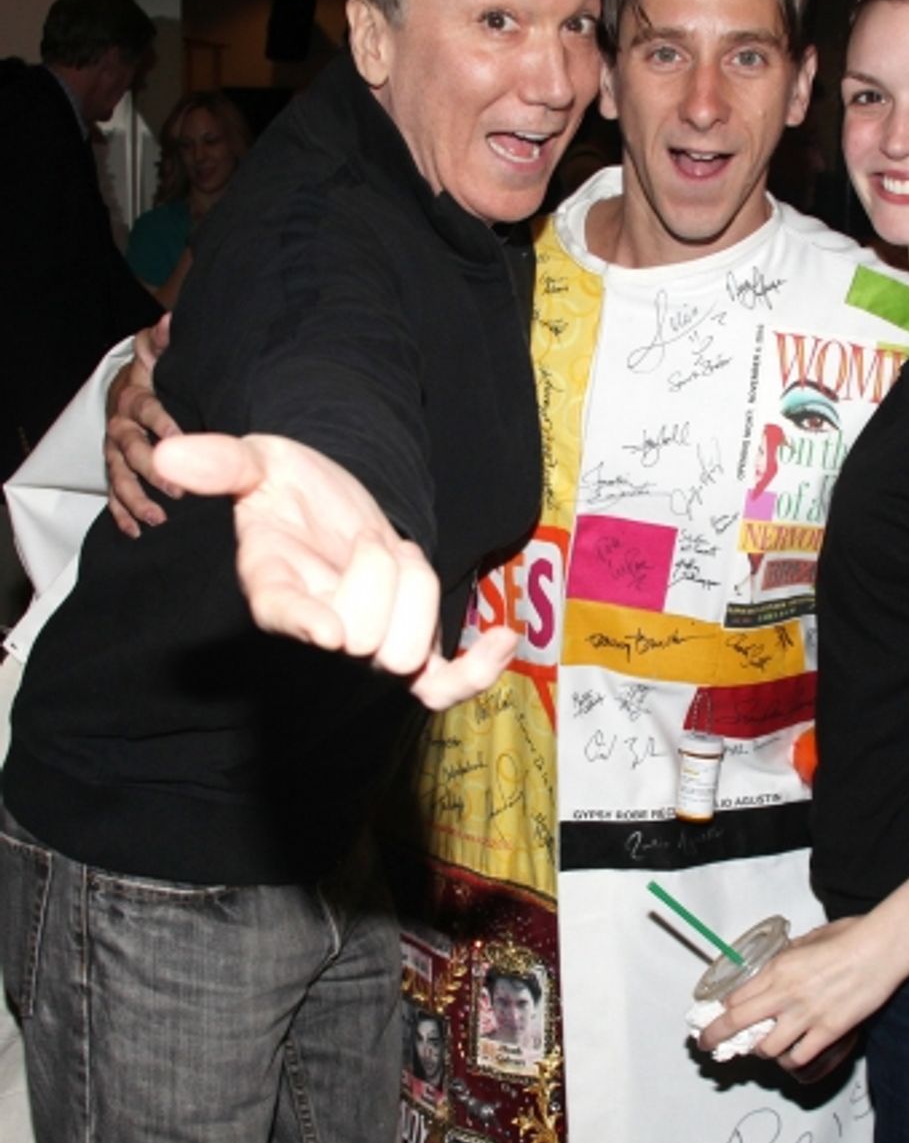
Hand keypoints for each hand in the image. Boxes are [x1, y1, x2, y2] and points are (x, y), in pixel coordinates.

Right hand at [105, 313, 181, 535]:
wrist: (126, 388)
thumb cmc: (153, 374)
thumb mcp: (157, 354)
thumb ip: (163, 341)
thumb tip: (171, 320)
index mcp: (135, 399)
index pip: (147, 410)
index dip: (162, 422)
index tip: (181, 437)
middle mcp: (121, 427)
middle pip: (131, 450)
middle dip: (152, 470)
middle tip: (176, 490)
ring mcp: (116, 453)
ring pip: (120, 478)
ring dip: (136, 500)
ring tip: (157, 519)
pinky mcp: (116, 472)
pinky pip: (113, 497)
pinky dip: (122, 515)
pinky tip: (137, 532)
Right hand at [152, 432, 516, 708]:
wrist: (331, 505)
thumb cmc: (290, 487)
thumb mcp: (258, 461)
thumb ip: (223, 463)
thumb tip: (171, 458)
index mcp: (271, 585)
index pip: (282, 614)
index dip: (306, 623)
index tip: (329, 631)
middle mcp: (317, 626)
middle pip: (365, 630)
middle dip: (384, 570)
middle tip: (364, 535)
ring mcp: (364, 645)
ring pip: (409, 646)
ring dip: (418, 589)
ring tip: (392, 554)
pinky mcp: (406, 650)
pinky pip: (442, 685)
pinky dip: (476, 672)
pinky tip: (504, 637)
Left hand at [697, 916, 898, 1077]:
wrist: (881, 949)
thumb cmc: (850, 936)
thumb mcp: (810, 939)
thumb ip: (791, 956)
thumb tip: (782, 963)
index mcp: (778, 968)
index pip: (736, 998)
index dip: (722, 1011)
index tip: (716, 1015)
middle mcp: (786, 994)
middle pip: (737, 1023)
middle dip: (715, 1037)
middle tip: (707, 1044)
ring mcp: (807, 1015)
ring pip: (767, 1047)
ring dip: (760, 1050)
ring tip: (762, 1049)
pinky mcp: (829, 1031)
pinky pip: (799, 1056)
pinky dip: (792, 1060)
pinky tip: (792, 1056)